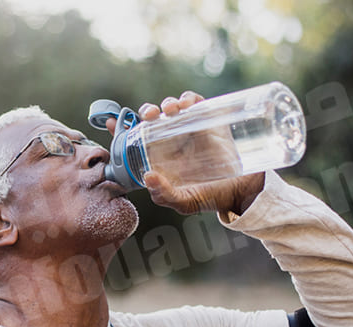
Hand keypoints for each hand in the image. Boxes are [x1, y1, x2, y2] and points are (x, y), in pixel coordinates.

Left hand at [106, 91, 263, 214]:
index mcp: (160, 157)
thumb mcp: (183, 202)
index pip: (136, 139)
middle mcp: (172, 140)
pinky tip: (186, 104)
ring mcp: (190, 129)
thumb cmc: (210, 197)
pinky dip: (189, 98)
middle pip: (153, 118)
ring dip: (166, 103)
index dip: (121, 128)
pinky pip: (196, 102)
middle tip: (150, 116)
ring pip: (172, 107)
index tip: (110, 123)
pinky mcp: (209, 120)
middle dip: (147, 111)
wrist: (242, 191)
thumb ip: (164, 194)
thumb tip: (148, 176)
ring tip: (169, 111)